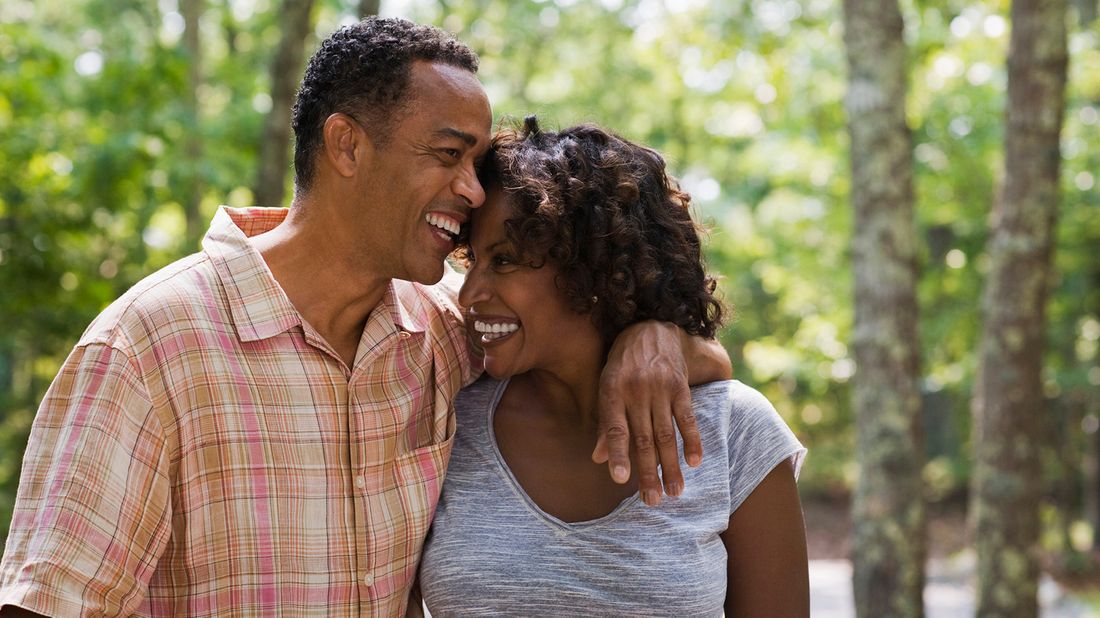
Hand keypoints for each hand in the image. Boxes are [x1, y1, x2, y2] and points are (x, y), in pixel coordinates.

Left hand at [593, 321, 702, 505]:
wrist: (652, 329)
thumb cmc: (623, 365)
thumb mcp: (606, 386)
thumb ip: (606, 424)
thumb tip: (599, 459)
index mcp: (613, 392)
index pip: (615, 428)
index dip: (618, 454)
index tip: (620, 480)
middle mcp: (636, 391)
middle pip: (643, 438)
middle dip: (648, 472)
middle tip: (653, 501)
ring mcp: (660, 389)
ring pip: (666, 434)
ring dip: (671, 465)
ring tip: (675, 492)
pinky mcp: (680, 387)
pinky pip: (687, 418)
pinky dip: (692, 441)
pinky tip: (694, 462)